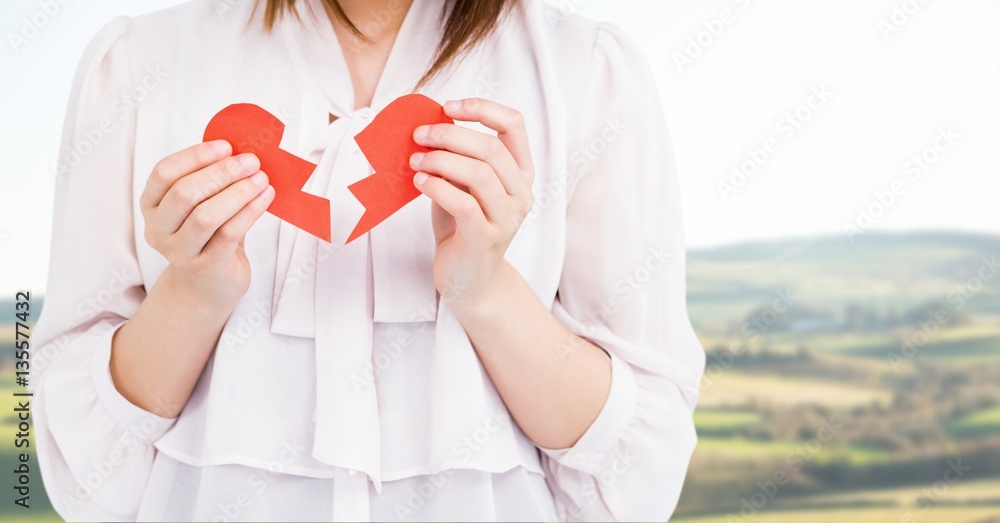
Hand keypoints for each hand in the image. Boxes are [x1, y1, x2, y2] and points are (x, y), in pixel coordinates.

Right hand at [139, 140, 273, 307]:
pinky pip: (229, 234)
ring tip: (262, 179)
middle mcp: (158, 230)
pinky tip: (266, 198)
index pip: (164, 173)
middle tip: (251, 161)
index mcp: (151, 205)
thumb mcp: (202, 204)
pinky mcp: (206, 267)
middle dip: (221, 173)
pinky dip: (250, 212)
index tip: (227, 146)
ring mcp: (180, 252)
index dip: (195, 156)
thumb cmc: (209, 234)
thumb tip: (240, 150)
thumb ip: (211, 179)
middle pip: (184, 193)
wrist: (210, 283)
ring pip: (206, 215)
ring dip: (238, 192)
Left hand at [410, 98, 534, 308]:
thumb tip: (430, 125)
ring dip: (440, 161)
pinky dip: (437, 187)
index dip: (483, 108)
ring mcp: (507, 218)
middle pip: (491, 148)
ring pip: (479, 174)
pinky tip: (420, 183)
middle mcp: (521, 194)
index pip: (514, 125)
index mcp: (521, 172)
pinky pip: (463, 204)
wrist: (470, 279)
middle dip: (450, 135)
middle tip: (419, 135)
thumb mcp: (464, 185)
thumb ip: (457, 157)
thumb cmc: (464, 226)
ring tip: (414, 162)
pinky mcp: (485, 239)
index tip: (449, 107)